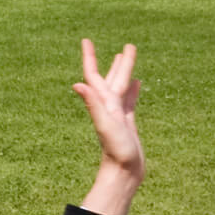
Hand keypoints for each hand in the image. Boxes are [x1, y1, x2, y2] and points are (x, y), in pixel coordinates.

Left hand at [74, 39, 144, 214]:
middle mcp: (108, 107)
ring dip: (124, 71)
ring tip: (126, 56)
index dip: (90, 58)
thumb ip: (93, 104)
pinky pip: (130, 101)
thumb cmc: (116, 152)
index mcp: (103, 104)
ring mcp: (118, 115)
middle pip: (112, 78)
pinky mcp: (128, 123)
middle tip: (125, 45)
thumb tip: (77, 85)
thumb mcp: (105, 125)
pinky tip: (137, 83)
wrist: (123, 174)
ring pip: (121, 87)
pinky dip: (133, 89)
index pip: (94, 76)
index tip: (86, 40)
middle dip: (116, 62)